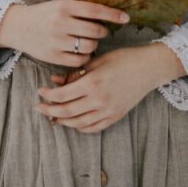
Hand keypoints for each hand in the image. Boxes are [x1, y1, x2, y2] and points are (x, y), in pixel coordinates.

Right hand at [0, 0, 129, 68]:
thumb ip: (80, 10)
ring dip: (94, 45)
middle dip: (102, 32)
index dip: (112, 14)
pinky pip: (79, 60)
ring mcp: (57, 41)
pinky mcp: (53, 56)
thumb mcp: (60, 5)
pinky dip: (85, 57)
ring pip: (89, 46)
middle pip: (94, 30)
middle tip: (101, 32)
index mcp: (64, 6)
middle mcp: (60, 22)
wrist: (18, 26)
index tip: (126, 18)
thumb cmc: (45, 14)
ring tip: (90, 41)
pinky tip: (81, 52)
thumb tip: (107, 16)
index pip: (95, 10)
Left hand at [36, 44, 185, 132]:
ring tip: (53, 115)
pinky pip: (93, 127)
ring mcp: (107, 111)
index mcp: (92, 83)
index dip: (48, 95)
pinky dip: (79, 126)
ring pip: (78, 123)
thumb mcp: (97, 61)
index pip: (62, 95)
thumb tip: (55, 81)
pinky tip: (73, 121)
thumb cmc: (123, 59)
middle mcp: (99, 100)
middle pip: (66, 112)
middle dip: (50, 111)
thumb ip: (76, 73)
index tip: (40, 91)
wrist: (148, 68)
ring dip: (62, 121)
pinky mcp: (115, 117)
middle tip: (39, 108)